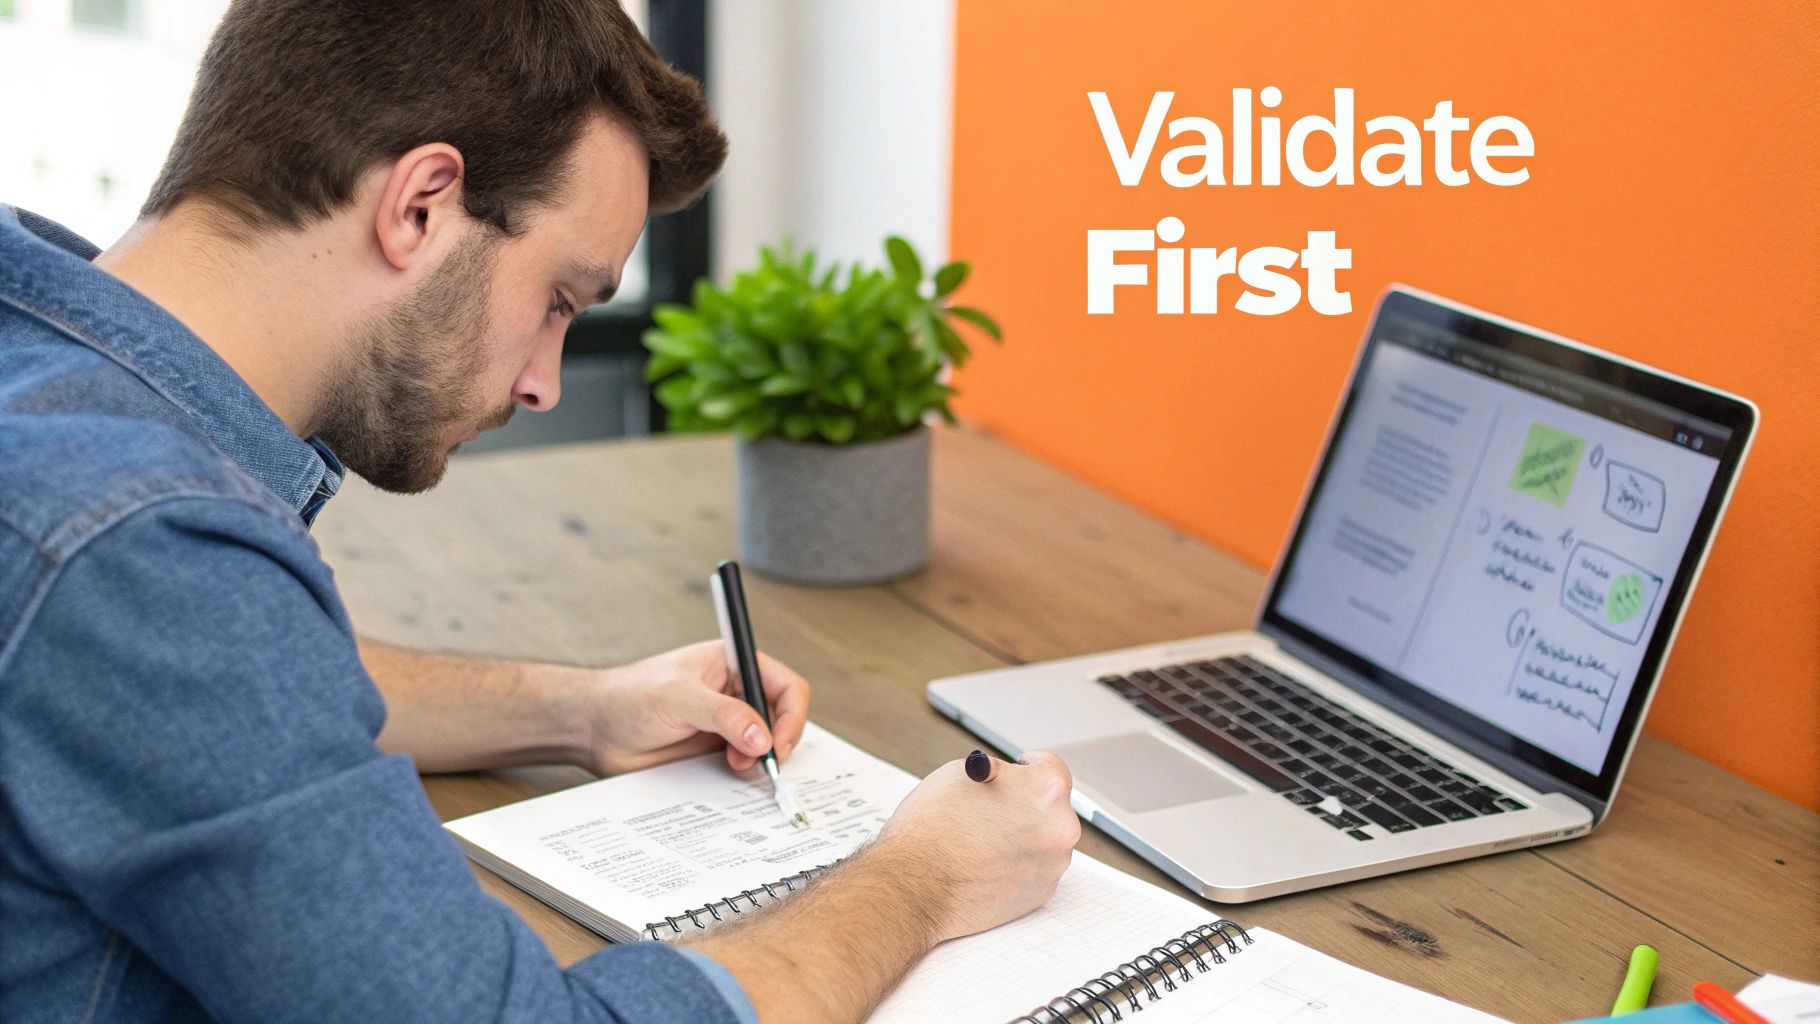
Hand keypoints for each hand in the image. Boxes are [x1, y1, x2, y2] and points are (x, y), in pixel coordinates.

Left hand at [576, 640, 810, 775]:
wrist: (594, 729)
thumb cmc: (629, 696)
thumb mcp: (679, 697)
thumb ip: (724, 715)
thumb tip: (762, 737)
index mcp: (733, 665)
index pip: (786, 686)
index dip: (791, 716)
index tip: (777, 743)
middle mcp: (735, 693)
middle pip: (782, 718)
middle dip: (777, 742)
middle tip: (755, 761)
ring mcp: (727, 724)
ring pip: (765, 746)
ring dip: (759, 761)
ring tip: (734, 765)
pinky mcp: (714, 752)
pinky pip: (743, 766)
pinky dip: (744, 775)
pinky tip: (728, 776)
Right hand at [876, 751, 1079, 943]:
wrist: (915, 887)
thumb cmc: (932, 828)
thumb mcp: (963, 773)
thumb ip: (1000, 775)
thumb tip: (1008, 782)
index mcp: (1047, 789)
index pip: (1050, 766)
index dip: (1027, 767)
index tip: (1017, 773)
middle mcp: (1061, 827)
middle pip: (1051, 807)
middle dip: (1025, 805)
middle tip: (995, 808)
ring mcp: (1054, 865)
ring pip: (1044, 841)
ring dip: (1023, 837)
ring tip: (983, 840)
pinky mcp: (1041, 894)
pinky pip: (1035, 870)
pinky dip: (1017, 865)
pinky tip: (986, 863)